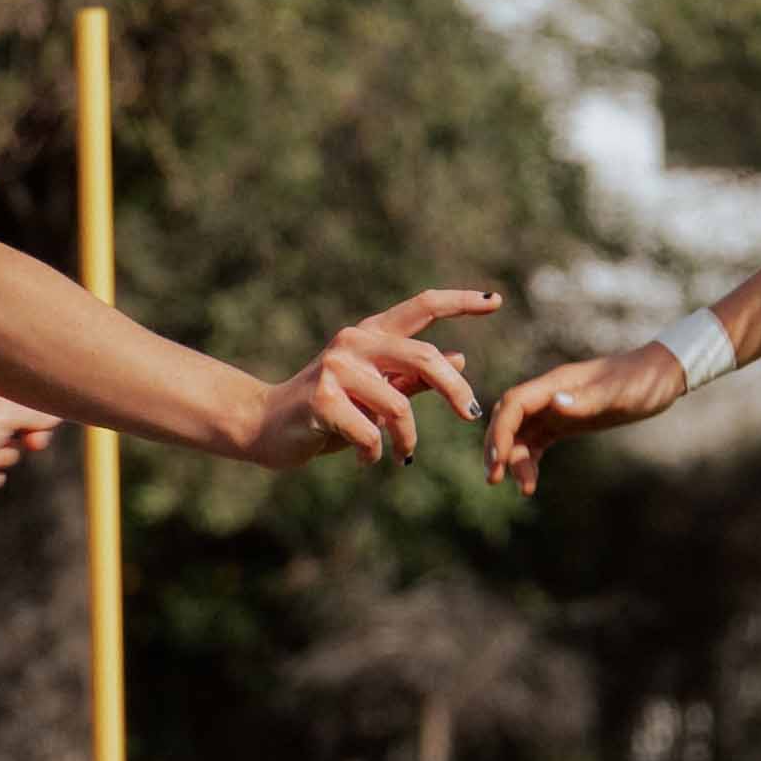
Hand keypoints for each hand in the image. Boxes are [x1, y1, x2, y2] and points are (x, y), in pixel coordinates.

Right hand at [244, 289, 497, 470]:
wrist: (265, 426)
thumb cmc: (325, 411)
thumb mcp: (374, 392)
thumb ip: (412, 377)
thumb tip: (460, 359)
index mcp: (370, 334)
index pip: (422, 306)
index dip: (460, 302)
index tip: (495, 302)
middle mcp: (354, 342)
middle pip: (424, 357)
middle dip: (455, 390)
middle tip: (471, 415)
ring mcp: (336, 368)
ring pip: (399, 404)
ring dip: (407, 438)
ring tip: (402, 454)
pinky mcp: (322, 399)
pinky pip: (371, 432)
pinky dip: (376, 452)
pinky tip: (367, 459)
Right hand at [484, 335, 697, 491]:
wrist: (661, 377)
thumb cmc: (642, 381)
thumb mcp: (618, 394)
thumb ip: (587, 400)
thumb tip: (555, 405)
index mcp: (555, 384)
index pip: (513, 406)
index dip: (500, 432)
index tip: (498, 460)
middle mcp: (550, 394)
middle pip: (508, 419)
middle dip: (498, 447)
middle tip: (494, 478)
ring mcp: (556, 407)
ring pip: (521, 434)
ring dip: (514, 459)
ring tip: (524, 488)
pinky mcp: (566, 421)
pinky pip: (537, 440)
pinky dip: (529, 459)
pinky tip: (530, 480)